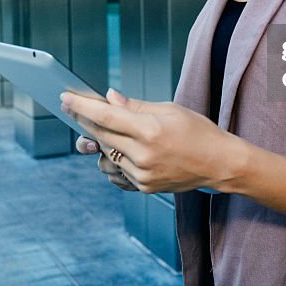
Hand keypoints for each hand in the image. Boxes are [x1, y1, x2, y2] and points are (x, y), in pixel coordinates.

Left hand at [61, 88, 241, 193]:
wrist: (220, 163)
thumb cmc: (198, 131)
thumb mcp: (169, 109)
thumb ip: (134, 105)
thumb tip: (108, 98)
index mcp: (150, 130)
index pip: (106, 117)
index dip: (82, 107)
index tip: (65, 98)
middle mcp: (144, 155)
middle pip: (101, 136)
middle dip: (85, 121)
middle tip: (74, 109)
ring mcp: (143, 175)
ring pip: (106, 156)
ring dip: (102, 142)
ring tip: (116, 132)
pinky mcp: (145, 187)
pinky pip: (116, 173)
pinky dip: (114, 160)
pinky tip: (124, 151)